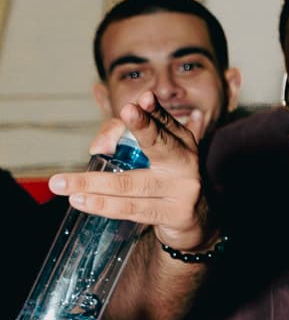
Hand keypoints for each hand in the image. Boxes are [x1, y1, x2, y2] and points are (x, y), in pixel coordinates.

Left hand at [49, 91, 211, 250]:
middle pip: (160, 144)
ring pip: (131, 184)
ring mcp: (182, 190)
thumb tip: (98, 147)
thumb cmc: (164, 179)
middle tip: (127, 111)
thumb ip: (120, 137)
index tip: (143, 98)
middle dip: (143, 126)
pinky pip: (131, 209)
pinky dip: (103, 206)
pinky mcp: (174, 215)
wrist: (194, 220)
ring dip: (94, 184)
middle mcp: (185, 162)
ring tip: (63, 184)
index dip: (153, 110)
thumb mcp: (150, 153)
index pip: (164, 121)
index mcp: (180, 141)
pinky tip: (81, 201)